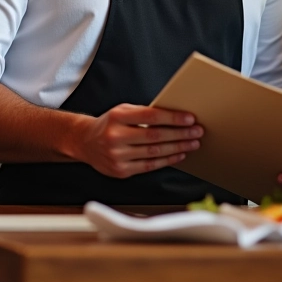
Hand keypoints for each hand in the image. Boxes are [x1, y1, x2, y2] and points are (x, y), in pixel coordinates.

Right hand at [72, 103, 202, 177]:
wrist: (85, 142)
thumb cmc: (110, 123)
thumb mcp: (123, 111)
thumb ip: (144, 113)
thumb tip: (175, 117)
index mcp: (118, 117)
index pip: (151, 117)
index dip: (173, 118)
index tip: (189, 118)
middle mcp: (115, 137)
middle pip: (155, 136)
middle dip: (180, 134)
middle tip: (197, 131)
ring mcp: (117, 156)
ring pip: (155, 153)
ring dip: (178, 148)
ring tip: (192, 143)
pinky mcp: (120, 171)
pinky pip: (149, 166)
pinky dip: (167, 160)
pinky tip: (179, 155)